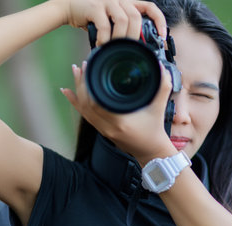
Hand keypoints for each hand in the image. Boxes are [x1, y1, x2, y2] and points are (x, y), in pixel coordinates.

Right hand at [51, 0, 166, 44]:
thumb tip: (135, 48)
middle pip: (136, 17)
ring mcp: (107, 1)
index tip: (162, 36)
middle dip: (135, 36)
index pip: (149, 7)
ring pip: (123, 20)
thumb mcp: (111, 20)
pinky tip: (100, 45)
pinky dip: (104, 39)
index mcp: (127, 2)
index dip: (159, 21)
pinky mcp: (94, 7)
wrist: (68, 6)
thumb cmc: (92, 17)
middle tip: (129, 50)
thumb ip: (123, 28)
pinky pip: (105, 25)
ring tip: (114, 49)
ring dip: (120, 38)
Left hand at [61, 61, 176, 164]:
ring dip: (77, 91)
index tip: (90, 67)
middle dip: (81, 83)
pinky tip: (68, 93)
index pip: (96, 102)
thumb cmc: (155, 131)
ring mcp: (103, 130)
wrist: (151, 152)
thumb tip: (162, 68)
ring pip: (83, 109)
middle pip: (86, 104)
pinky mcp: (102, 131)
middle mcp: (108, 127)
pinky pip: (85, 116)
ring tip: (75, 73)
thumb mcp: (160, 108)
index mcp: (120, 121)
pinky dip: (76, 103)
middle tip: (81, 66)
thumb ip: (163, 87)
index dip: (89, 84)